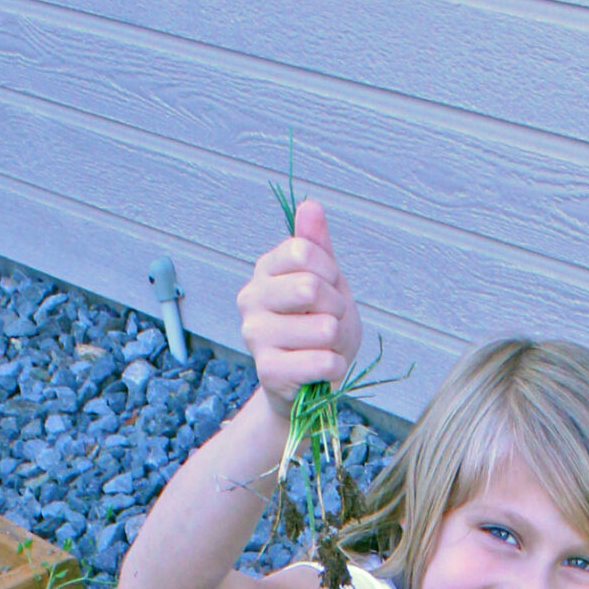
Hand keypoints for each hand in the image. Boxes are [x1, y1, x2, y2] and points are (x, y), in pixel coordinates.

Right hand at [237, 199, 362, 417]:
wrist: (308, 383)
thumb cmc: (317, 328)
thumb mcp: (325, 281)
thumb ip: (317, 245)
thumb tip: (310, 205)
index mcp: (265, 270)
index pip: (305, 251)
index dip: (330, 272)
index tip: (329, 289)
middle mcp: (251, 299)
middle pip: (311, 287)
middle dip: (336, 308)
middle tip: (329, 323)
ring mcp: (255, 335)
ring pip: (323, 328)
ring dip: (337, 342)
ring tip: (323, 348)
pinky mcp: (268, 371)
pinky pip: (323, 362)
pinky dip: (335, 366)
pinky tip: (323, 369)